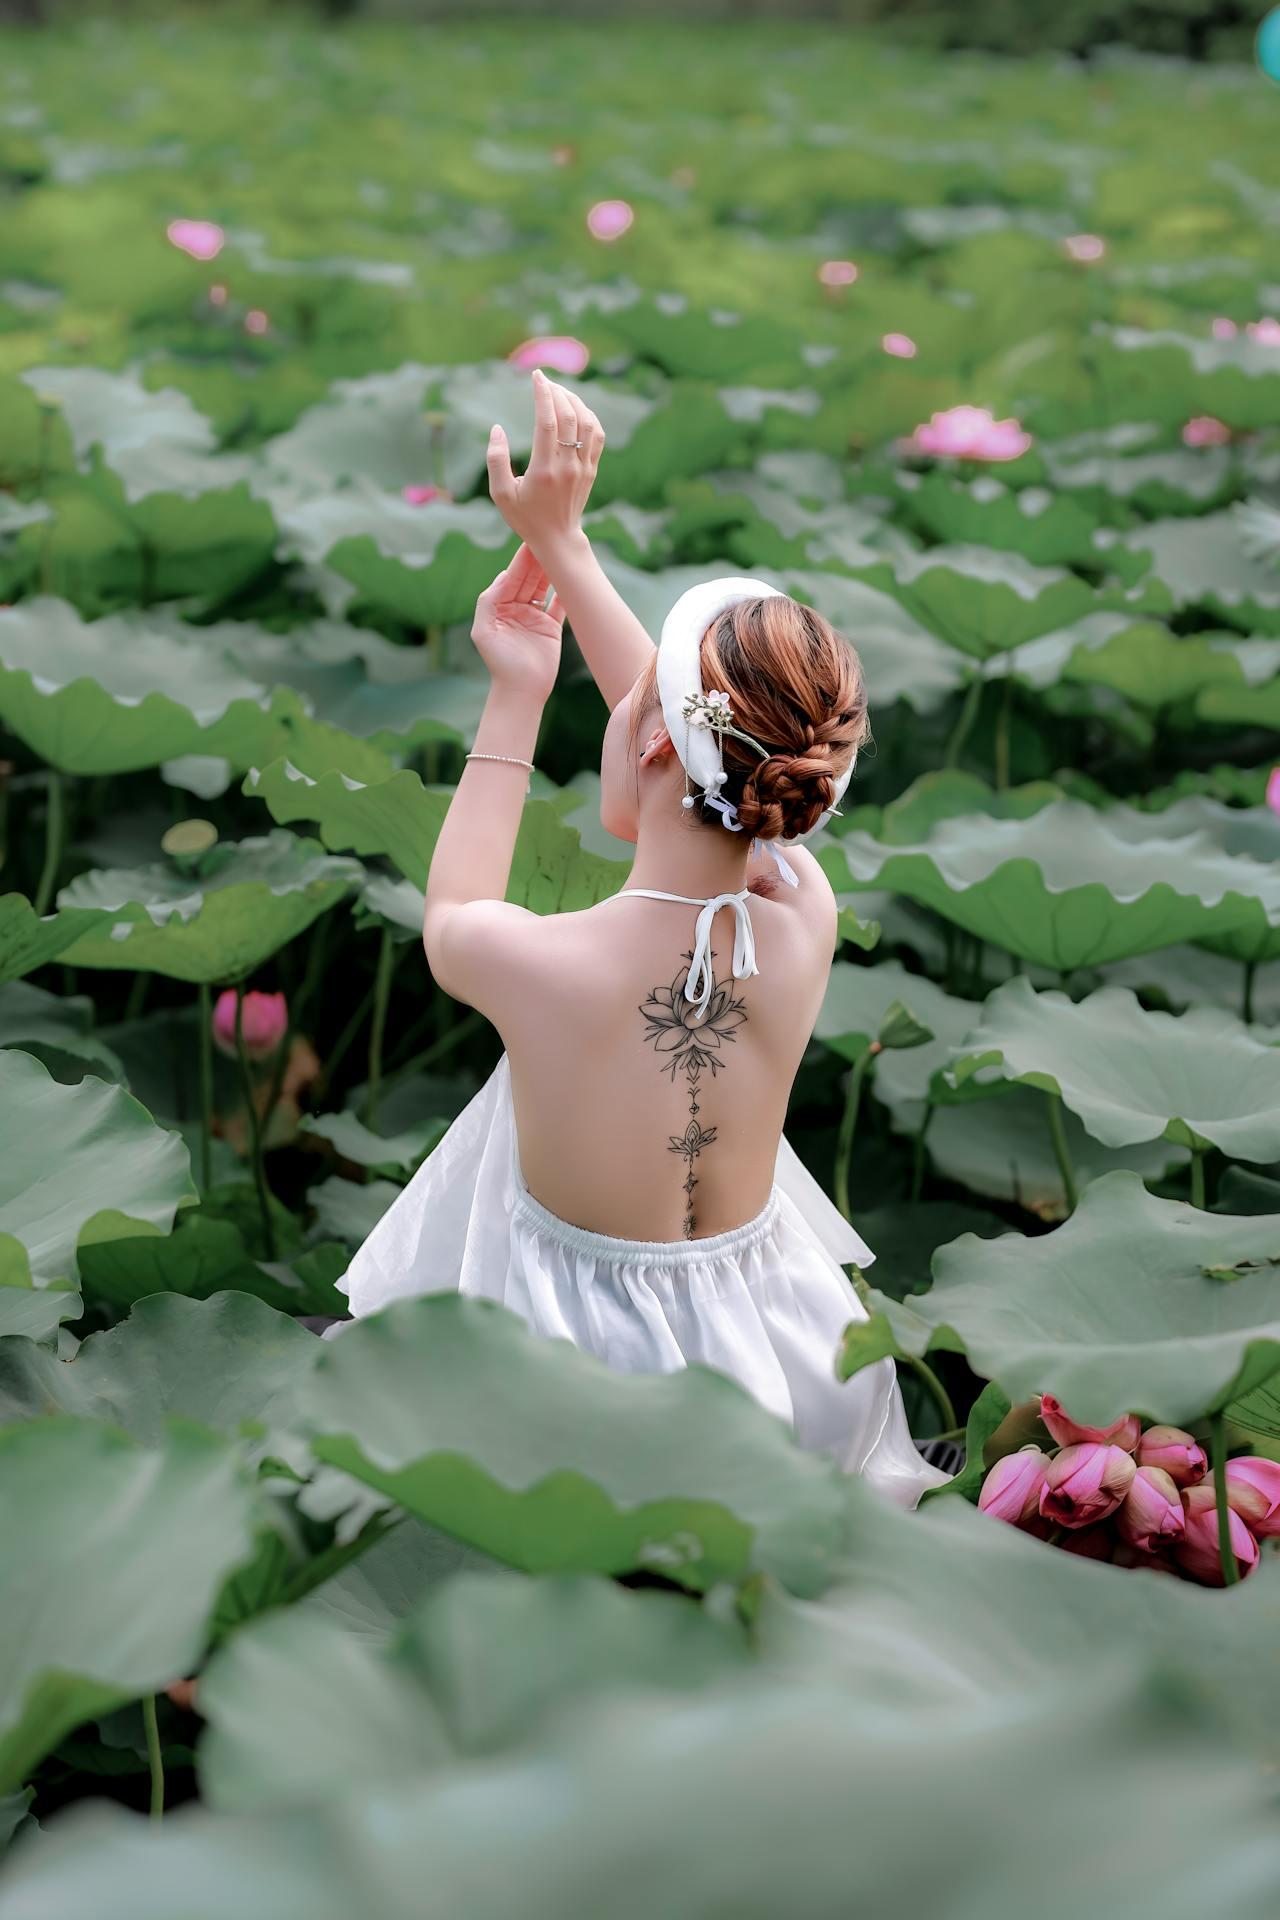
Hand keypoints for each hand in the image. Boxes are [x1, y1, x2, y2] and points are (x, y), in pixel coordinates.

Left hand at [470, 543, 564, 700]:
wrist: (521, 690)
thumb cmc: (500, 663)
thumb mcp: (483, 631)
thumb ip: (488, 601)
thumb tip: (503, 575)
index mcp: (499, 607)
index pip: (511, 578)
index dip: (521, 560)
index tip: (530, 542)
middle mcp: (517, 609)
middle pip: (529, 579)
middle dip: (538, 560)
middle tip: (550, 540)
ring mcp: (535, 617)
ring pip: (544, 587)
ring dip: (551, 571)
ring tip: (562, 552)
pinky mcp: (552, 627)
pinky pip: (560, 604)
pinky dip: (566, 591)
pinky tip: (573, 576)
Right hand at [486, 369, 603, 558]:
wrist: (558, 539)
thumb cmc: (525, 517)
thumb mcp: (501, 494)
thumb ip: (495, 460)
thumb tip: (497, 429)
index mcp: (544, 471)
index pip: (547, 422)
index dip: (543, 395)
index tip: (536, 376)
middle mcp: (567, 467)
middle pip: (568, 417)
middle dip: (557, 392)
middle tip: (544, 380)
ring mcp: (583, 467)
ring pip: (586, 422)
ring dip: (574, 400)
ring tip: (559, 390)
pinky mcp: (592, 469)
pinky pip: (596, 435)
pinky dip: (588, 415)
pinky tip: (576, 408)